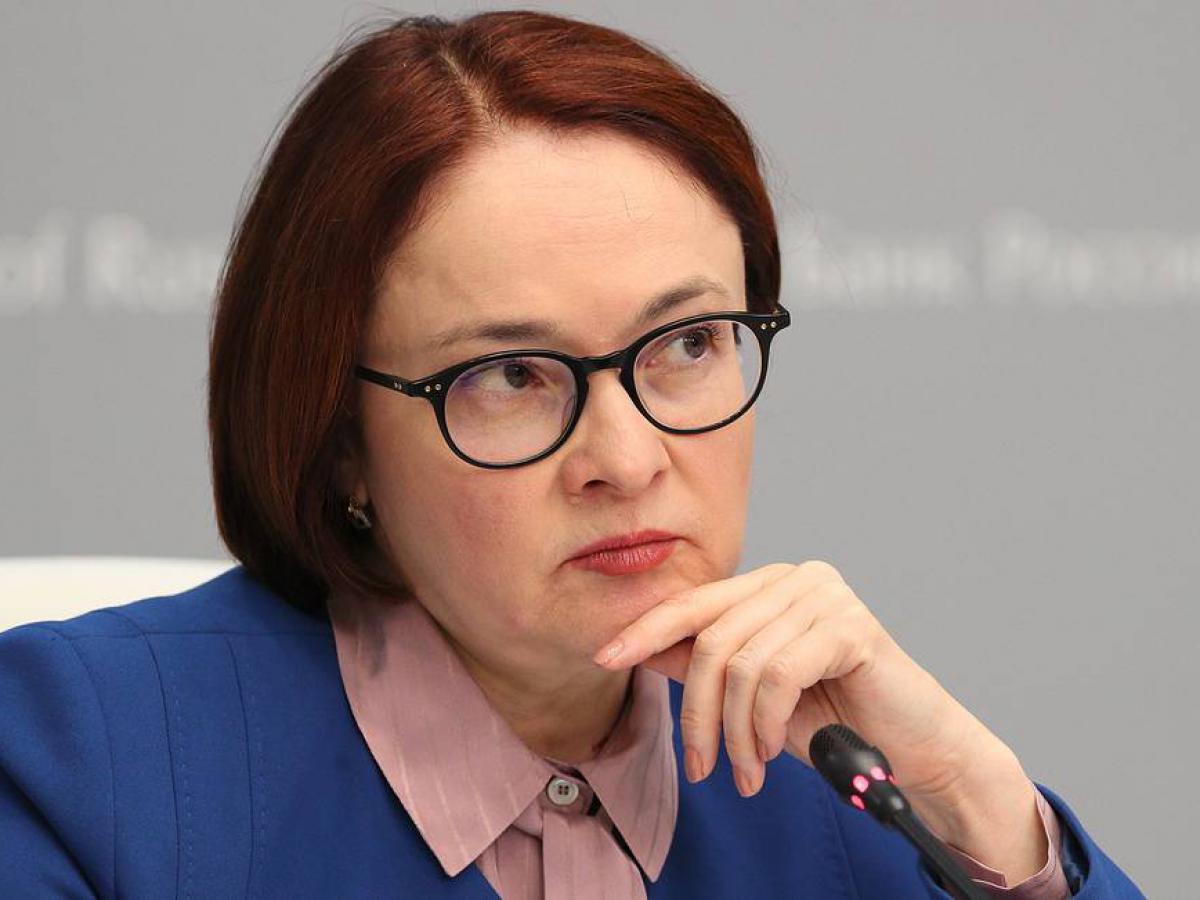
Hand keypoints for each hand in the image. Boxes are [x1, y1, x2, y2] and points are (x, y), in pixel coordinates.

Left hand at [592, 561, 1047, 879]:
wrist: (914, 749)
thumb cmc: (834, 717)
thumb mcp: (751, 693)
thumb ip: (703, 663)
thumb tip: (640, 646)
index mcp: (769, 585)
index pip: (694, 603)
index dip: (645, 630)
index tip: (605, 657)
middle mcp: (796, 578)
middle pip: (712, 638)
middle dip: (698, 712)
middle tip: (703, 767)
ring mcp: (825, 596)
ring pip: (741, 663)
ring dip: (736, 731)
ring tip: (747, 770)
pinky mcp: (850, 625)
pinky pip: (777, 675)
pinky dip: (766, 724)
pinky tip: (775, 753)